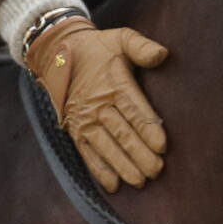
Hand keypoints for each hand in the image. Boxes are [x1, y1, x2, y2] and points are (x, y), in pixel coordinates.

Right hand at [28, 17, 170, 191]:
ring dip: (122, 165)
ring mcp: (85, 119)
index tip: (162, 145)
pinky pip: (87, 153)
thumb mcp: (121, 38)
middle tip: (156, 170)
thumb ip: (141, 46)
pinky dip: (99, 170)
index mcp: (114, 83)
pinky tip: (113, 185)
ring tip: (139, 180)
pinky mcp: (76, 130)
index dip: (148, 127)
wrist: (59, 52)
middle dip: (139, 153)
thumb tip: (162, 54)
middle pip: (122, 132)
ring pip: (106, 146)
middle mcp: (98, 104)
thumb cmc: (99, 48)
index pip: (134, 109)